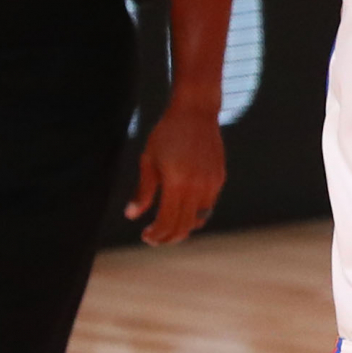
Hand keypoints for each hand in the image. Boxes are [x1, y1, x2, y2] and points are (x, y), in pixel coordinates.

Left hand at [126, 101, 223, 244]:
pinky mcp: (219, 178)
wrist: (195, 113)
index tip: (146, 236)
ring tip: (167, 228)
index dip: (157, 234)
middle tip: (154, 239)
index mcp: (177, 182)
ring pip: (199, 218)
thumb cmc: (166, 135)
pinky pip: (207, 205)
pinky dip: (194, 214)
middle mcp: (198, 186)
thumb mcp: (148, 161)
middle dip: (169, 237)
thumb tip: (132, 215)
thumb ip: (142, 190)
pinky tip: (181, 210)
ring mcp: (212, 183)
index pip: (168, 220)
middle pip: (185, 225)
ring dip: (183, 227)